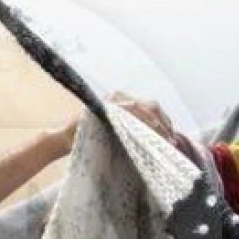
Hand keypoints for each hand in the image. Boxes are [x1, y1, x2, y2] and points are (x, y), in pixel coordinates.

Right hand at [44, 92, 177, 164]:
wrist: (65, 139)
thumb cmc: (92, 141)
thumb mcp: (119, 136)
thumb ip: (135, 133)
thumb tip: (162, 141)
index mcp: (124, 102)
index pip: (152, 108)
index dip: (165, 122)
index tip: (173, 139)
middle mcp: (119, 97)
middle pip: (151, 106)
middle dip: (164, 124)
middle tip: (171, 142)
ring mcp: (111, 100)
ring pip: (141, 108)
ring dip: (154, 125)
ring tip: (162, 140)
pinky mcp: (104, 106)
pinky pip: (126, 111)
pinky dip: (138, 121)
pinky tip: (146, 135)